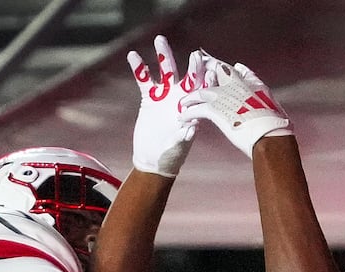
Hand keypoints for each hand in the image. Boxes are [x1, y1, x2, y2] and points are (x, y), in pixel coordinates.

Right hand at [126, 35, 197, 176]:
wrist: (153, 160)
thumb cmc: (171, 157)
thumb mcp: (178, 148)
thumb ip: (183, 138)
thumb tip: (191, 129)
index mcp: (194, 109)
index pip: (203, 91)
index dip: (207, 81)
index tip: (211, 72)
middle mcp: (182, 98)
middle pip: (188, 76)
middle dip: (192, 65)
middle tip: (195, 54)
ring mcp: (166, 96)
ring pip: (166, 71)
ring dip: (164, 55)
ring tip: (160, 39)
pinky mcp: (150, 99)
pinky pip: (144, 80)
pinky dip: (139, 68)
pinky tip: (132, 55)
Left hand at [179, 52, 291, 157]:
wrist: (271, 136)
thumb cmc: (275, 124)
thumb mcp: (268, 99)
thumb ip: (256, 84)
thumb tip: (248, 74)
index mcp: (250, 82)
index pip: (232, 69)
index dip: (220, 68)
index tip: (212, 67)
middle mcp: (236, 84)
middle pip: (213, 71)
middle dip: (202, 71)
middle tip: (190, 76)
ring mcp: (224, 96)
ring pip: (200, 91)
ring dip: (190, 98)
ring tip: (183, 103)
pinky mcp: (216, 110)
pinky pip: (196, 109)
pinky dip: (188, 113)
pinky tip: (182, 117)